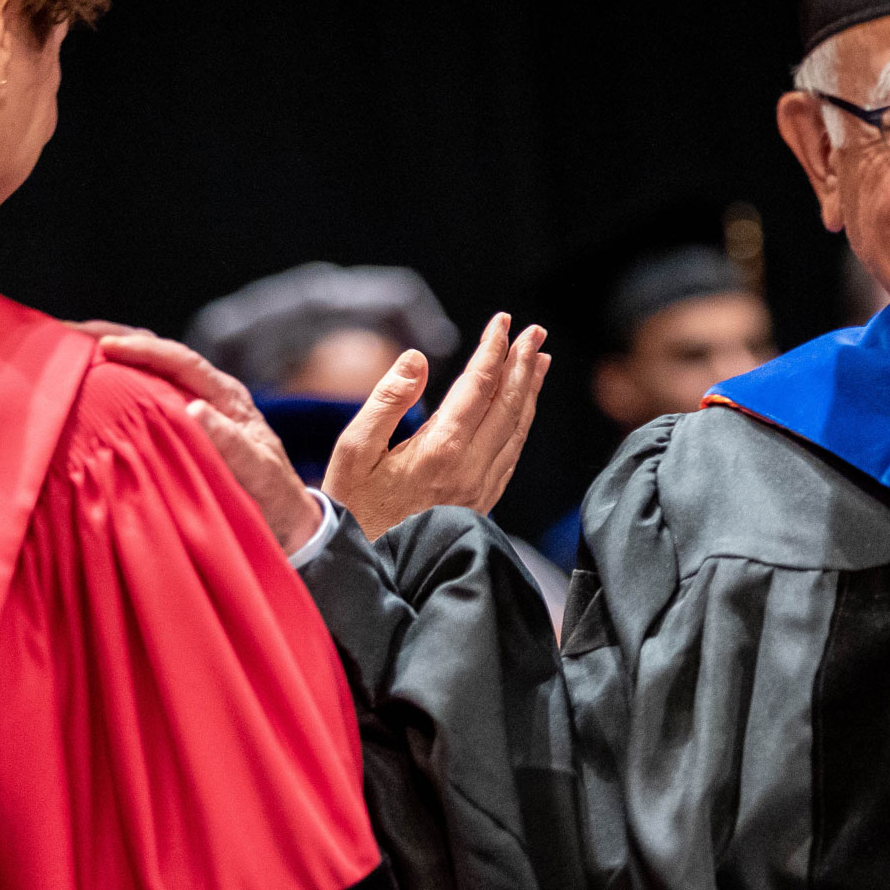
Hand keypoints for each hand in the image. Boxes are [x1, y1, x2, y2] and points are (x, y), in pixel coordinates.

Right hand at [76, 324, 323, 554]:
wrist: (286, 520)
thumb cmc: (273, 498)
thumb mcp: (258, 473)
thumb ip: (231, 444)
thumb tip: (194, 409)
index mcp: (228, 397)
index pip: (181, 361)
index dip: (143, 350)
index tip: (106, 348)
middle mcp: (209, 393)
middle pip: (158, 353)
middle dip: (115, 338)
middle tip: (66, 334)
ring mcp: (194, 405)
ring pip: (148, 370)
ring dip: (110, 356)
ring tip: (66, 351)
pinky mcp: (180, 423)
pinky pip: (144, 395)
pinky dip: (115, 384)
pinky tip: (85, 386)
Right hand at [324, 315, 547, 540]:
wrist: (365, 569)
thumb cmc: (351, 505)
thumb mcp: (353, 450)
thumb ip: (387, 400)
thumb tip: (418, 358)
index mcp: (440, 448)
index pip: (478, 385)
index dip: (493, 349)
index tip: (502, 321)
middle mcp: (470, 468)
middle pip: (508, 404)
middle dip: (523, 363)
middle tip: (535, 332)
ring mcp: (480, 489)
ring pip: (516, 430)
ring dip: (529, 391)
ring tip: (538, 361)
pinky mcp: (481, 504)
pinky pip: (512, 455)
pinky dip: (521, 423)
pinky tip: (521, 410)